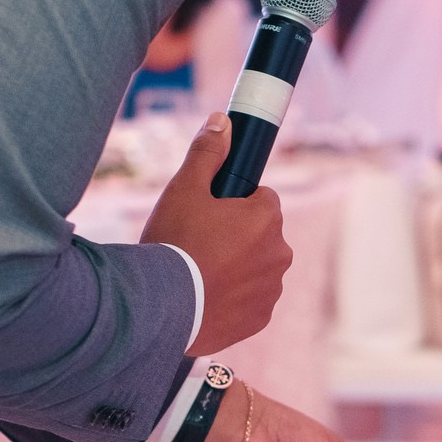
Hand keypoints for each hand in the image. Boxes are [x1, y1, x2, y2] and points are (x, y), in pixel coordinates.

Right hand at [142, 112, 290, 354]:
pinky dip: (234, 299)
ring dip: (237, 268)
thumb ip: (207, 153)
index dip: (234, 204)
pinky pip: (250, 301)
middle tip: (199, 245)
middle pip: (260, 235)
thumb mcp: (184, 189)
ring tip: (199, 273)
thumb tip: (222, 122)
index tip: (209, 215)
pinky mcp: (260, 318)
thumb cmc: (174, 244)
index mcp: (268, 217)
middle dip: (238, 237)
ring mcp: (272, 289)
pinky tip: (206, 298)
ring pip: (256, 268)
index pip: (261, 199)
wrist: (161, 308)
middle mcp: (280, 253)